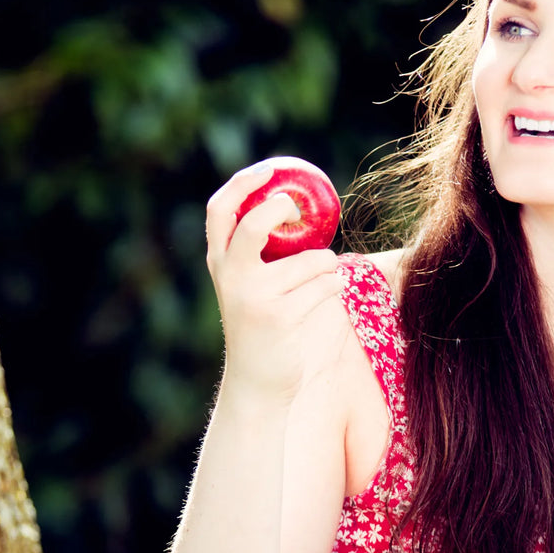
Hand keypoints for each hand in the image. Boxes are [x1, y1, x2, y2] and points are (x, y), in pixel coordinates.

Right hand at [205, 163, 343, 400]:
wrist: (258, 383)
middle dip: (280, 208)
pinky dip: (334, 286)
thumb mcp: (249, 286)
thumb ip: (260, 253)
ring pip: (311, 259)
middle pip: (253, 224)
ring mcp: (255, 297)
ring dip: (328, 265)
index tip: (270, 169)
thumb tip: (296, 207)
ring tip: (324, 280)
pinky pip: (325, 285)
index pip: (219, 210)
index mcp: (220, 263)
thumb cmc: (263, 326)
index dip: (243, 183)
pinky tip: (326, 297)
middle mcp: (231, 277)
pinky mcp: (281, 317)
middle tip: (298, 211)